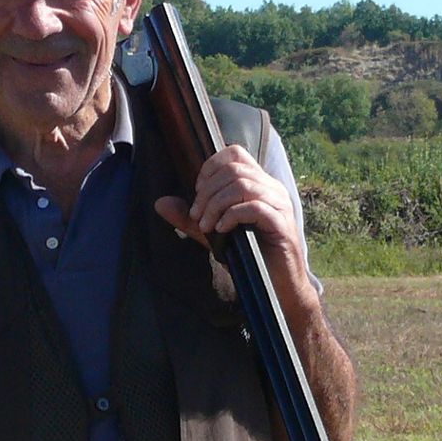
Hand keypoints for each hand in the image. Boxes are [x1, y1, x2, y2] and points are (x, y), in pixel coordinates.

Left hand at [154, 146, 321, 336]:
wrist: (276, 287)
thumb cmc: (248, 257)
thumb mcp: (213, 234)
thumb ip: (190, 218)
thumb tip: (160, 203)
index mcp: (258, 184)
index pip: (235, 154)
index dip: (210, 168)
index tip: (197, 194)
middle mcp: (271, 188)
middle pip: (234, 169)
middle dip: (207, 192)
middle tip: (196, 216)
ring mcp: (279, 204)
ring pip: (242, 185)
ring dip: (216, 205)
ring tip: (206, 226)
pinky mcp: (281, 223)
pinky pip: (254, 207)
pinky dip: (231, 216)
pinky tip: (221, 230)